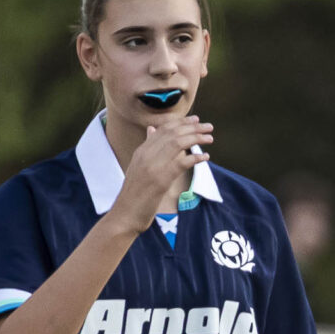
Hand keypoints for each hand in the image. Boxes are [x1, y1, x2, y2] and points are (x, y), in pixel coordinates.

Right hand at [110, 115, 213, 234]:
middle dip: (192, 127)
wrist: (125, 213)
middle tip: (208, 126)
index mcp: (141, 151)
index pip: (163, 129)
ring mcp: (153, 166)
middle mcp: (146, 155)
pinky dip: (195, 157)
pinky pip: (181, 163)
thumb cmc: (135, 193)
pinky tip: (205, 157)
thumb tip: (152, 130)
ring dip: (196, 138)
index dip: (181, 122)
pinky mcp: (161, 180)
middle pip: (172, 133)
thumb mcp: (138, 167)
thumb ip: (147, 149)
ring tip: (209, 138)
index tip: (196, 120)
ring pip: (177, 143)